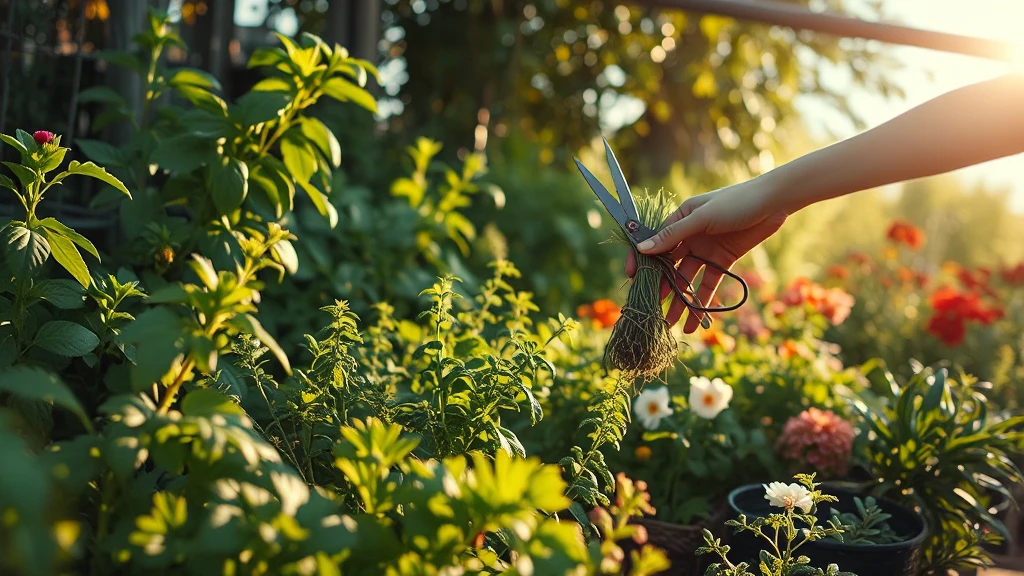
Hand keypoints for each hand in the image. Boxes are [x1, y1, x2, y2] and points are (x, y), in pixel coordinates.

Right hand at [624, 181, 787, 332]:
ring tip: (671, 324)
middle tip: (652, 310)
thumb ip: (672, 236)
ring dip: (680, 301)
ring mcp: (706, 249)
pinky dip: (704, 301)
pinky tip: (698, 320)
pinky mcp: (724, 260)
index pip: (654, 243)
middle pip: (669, 266)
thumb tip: (642, 250)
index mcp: (680, 220)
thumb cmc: (736, 201)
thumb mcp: (701, 218)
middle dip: (661, 288)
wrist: (773, 202)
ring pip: (688, 279)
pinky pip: (709, 283)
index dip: (642, 261)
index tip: (632, 278)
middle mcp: (689, 236)